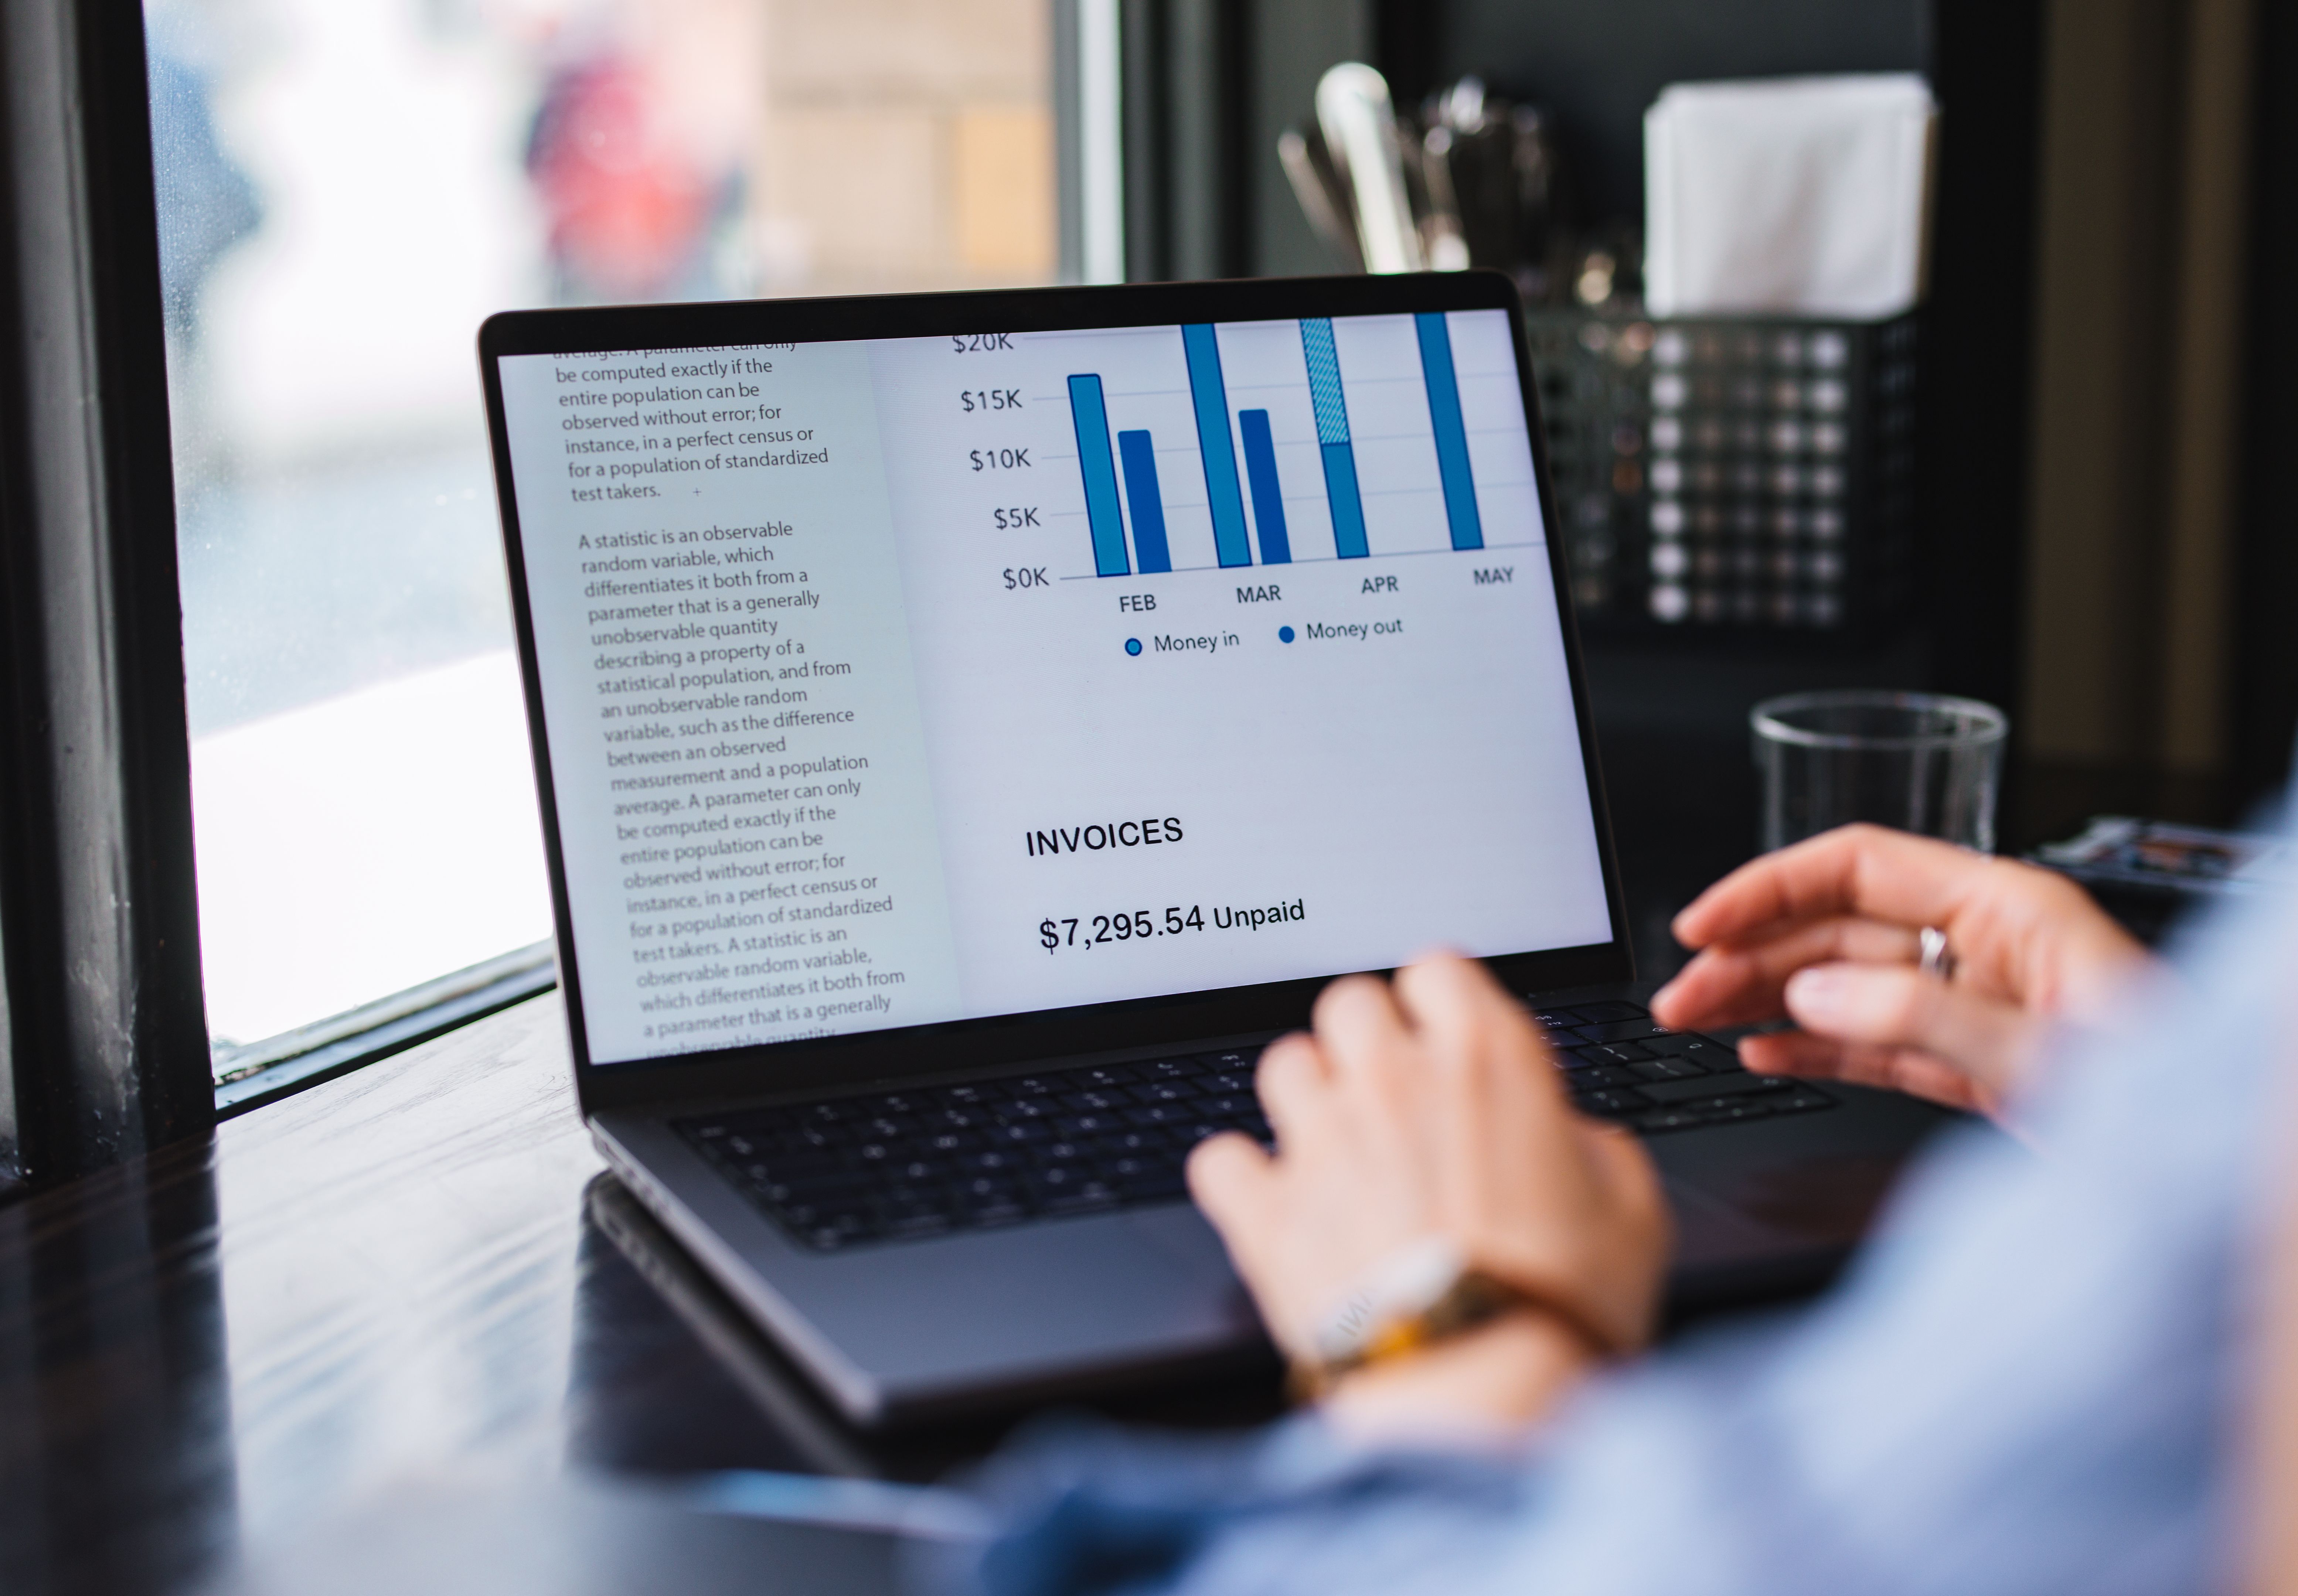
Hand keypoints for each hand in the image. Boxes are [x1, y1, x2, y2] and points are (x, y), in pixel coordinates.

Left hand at [1186, 952, 1669, 1433]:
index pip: (1437, 968)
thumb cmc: (1562, 1307)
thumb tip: (1570, 1139)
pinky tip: (1270, 1200)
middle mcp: (1394, 1082)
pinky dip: (1240, 1176)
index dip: (1440, 999)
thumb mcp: (1631, 1211)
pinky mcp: (1267, 1213)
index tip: (1444, 1031)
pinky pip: (1221, 1159)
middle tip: (1392, 1091)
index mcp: (1487, 1061)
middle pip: (1350, 1003)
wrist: (1484, 1393)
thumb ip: (1594, 1147)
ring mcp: (1322, 1141)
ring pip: (1283, 1065)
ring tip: (1335, 1145)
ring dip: (1307, 1096)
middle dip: (1369, 1038)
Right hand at [1652, 824, 2152, 1116]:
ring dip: (1767, 1001)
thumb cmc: (2165, 1091)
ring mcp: (1974, 1001)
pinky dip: (1814, 1048)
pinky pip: (1872, 1042)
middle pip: (1838, 926)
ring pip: (1843, 984)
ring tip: (1699, 1022)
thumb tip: (1814, 993)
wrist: (2214, 1171)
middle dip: (1752, 955)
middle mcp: (1983, 944)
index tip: (1706, 923)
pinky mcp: (1972, 1060)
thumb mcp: (2036, 1048)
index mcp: (2005, 906)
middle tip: (1683, 993)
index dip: (1771, 887)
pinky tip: (1764, 1054)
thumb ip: (1916, 1015)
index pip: (1859, 866)